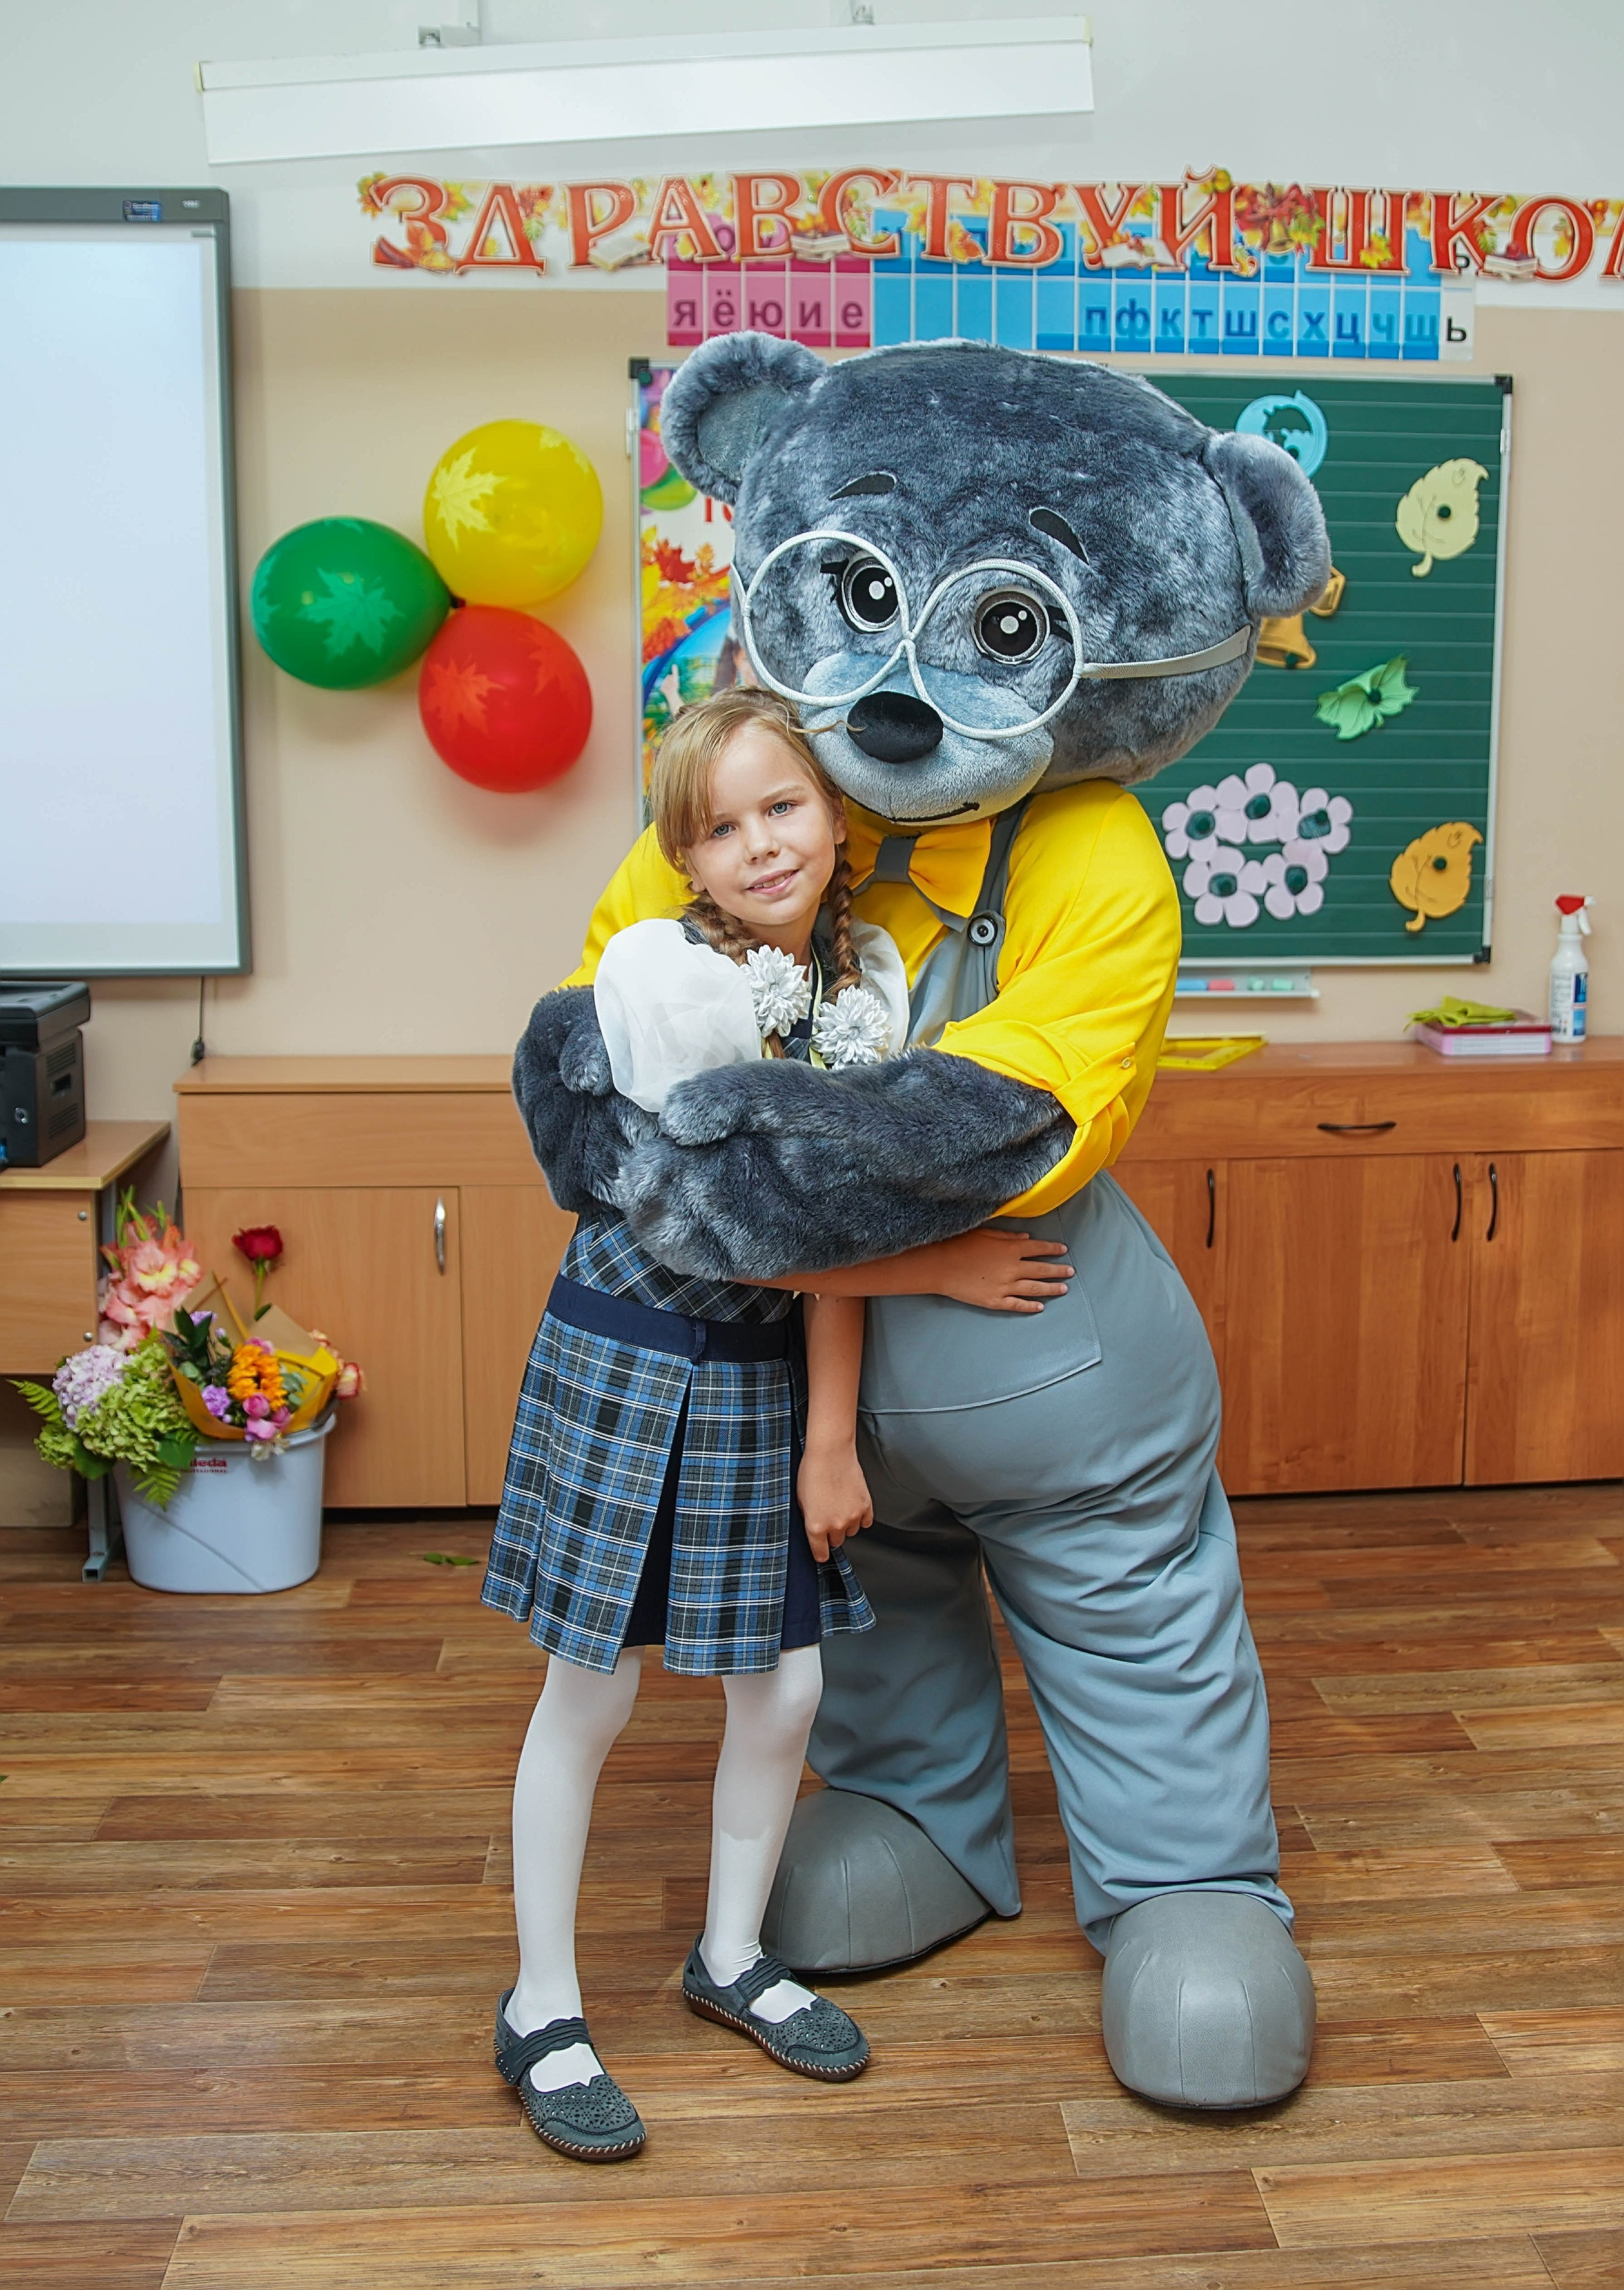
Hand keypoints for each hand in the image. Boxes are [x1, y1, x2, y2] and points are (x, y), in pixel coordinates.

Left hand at [797, 1442, 873, 1562]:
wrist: (831, 1452)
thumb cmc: (812, 1471)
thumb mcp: (800, 1499)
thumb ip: (808, 1518)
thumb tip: (813, 1527)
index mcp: (816, 1526)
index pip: (821, 1553)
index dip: (820, 1553)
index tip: (821, 1553)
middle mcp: (836, 1525)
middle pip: (837, 1542)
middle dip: (832, 1533)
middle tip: (828, 1517)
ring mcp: (853, 1517)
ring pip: (851, 1531)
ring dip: (846, 1524)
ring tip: (839, 1506)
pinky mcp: (866, 1506)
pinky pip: (865, 1522)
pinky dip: (860, 1517)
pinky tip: (852, 1504)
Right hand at [930, 1228, 1074, 1312]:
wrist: (940, 1266)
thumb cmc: (960, 1245)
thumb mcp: (985, 1233)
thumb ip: (1008, 1236)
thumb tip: (1027, 1238)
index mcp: (1011, 1249)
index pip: (1038, 1248)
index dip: (1052, 1249)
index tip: (1063, 1250)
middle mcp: (1013, 1268)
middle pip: (1041, 1269)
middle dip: (1058, 1270)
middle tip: (1070, 1271)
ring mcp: (1005, 1286)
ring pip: (1034, 1288)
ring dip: (1051, 1288)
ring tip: (1063, 1288)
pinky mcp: (995, 1301)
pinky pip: (1017, 1305)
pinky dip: (1030, 1306)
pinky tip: (1040, 1307)